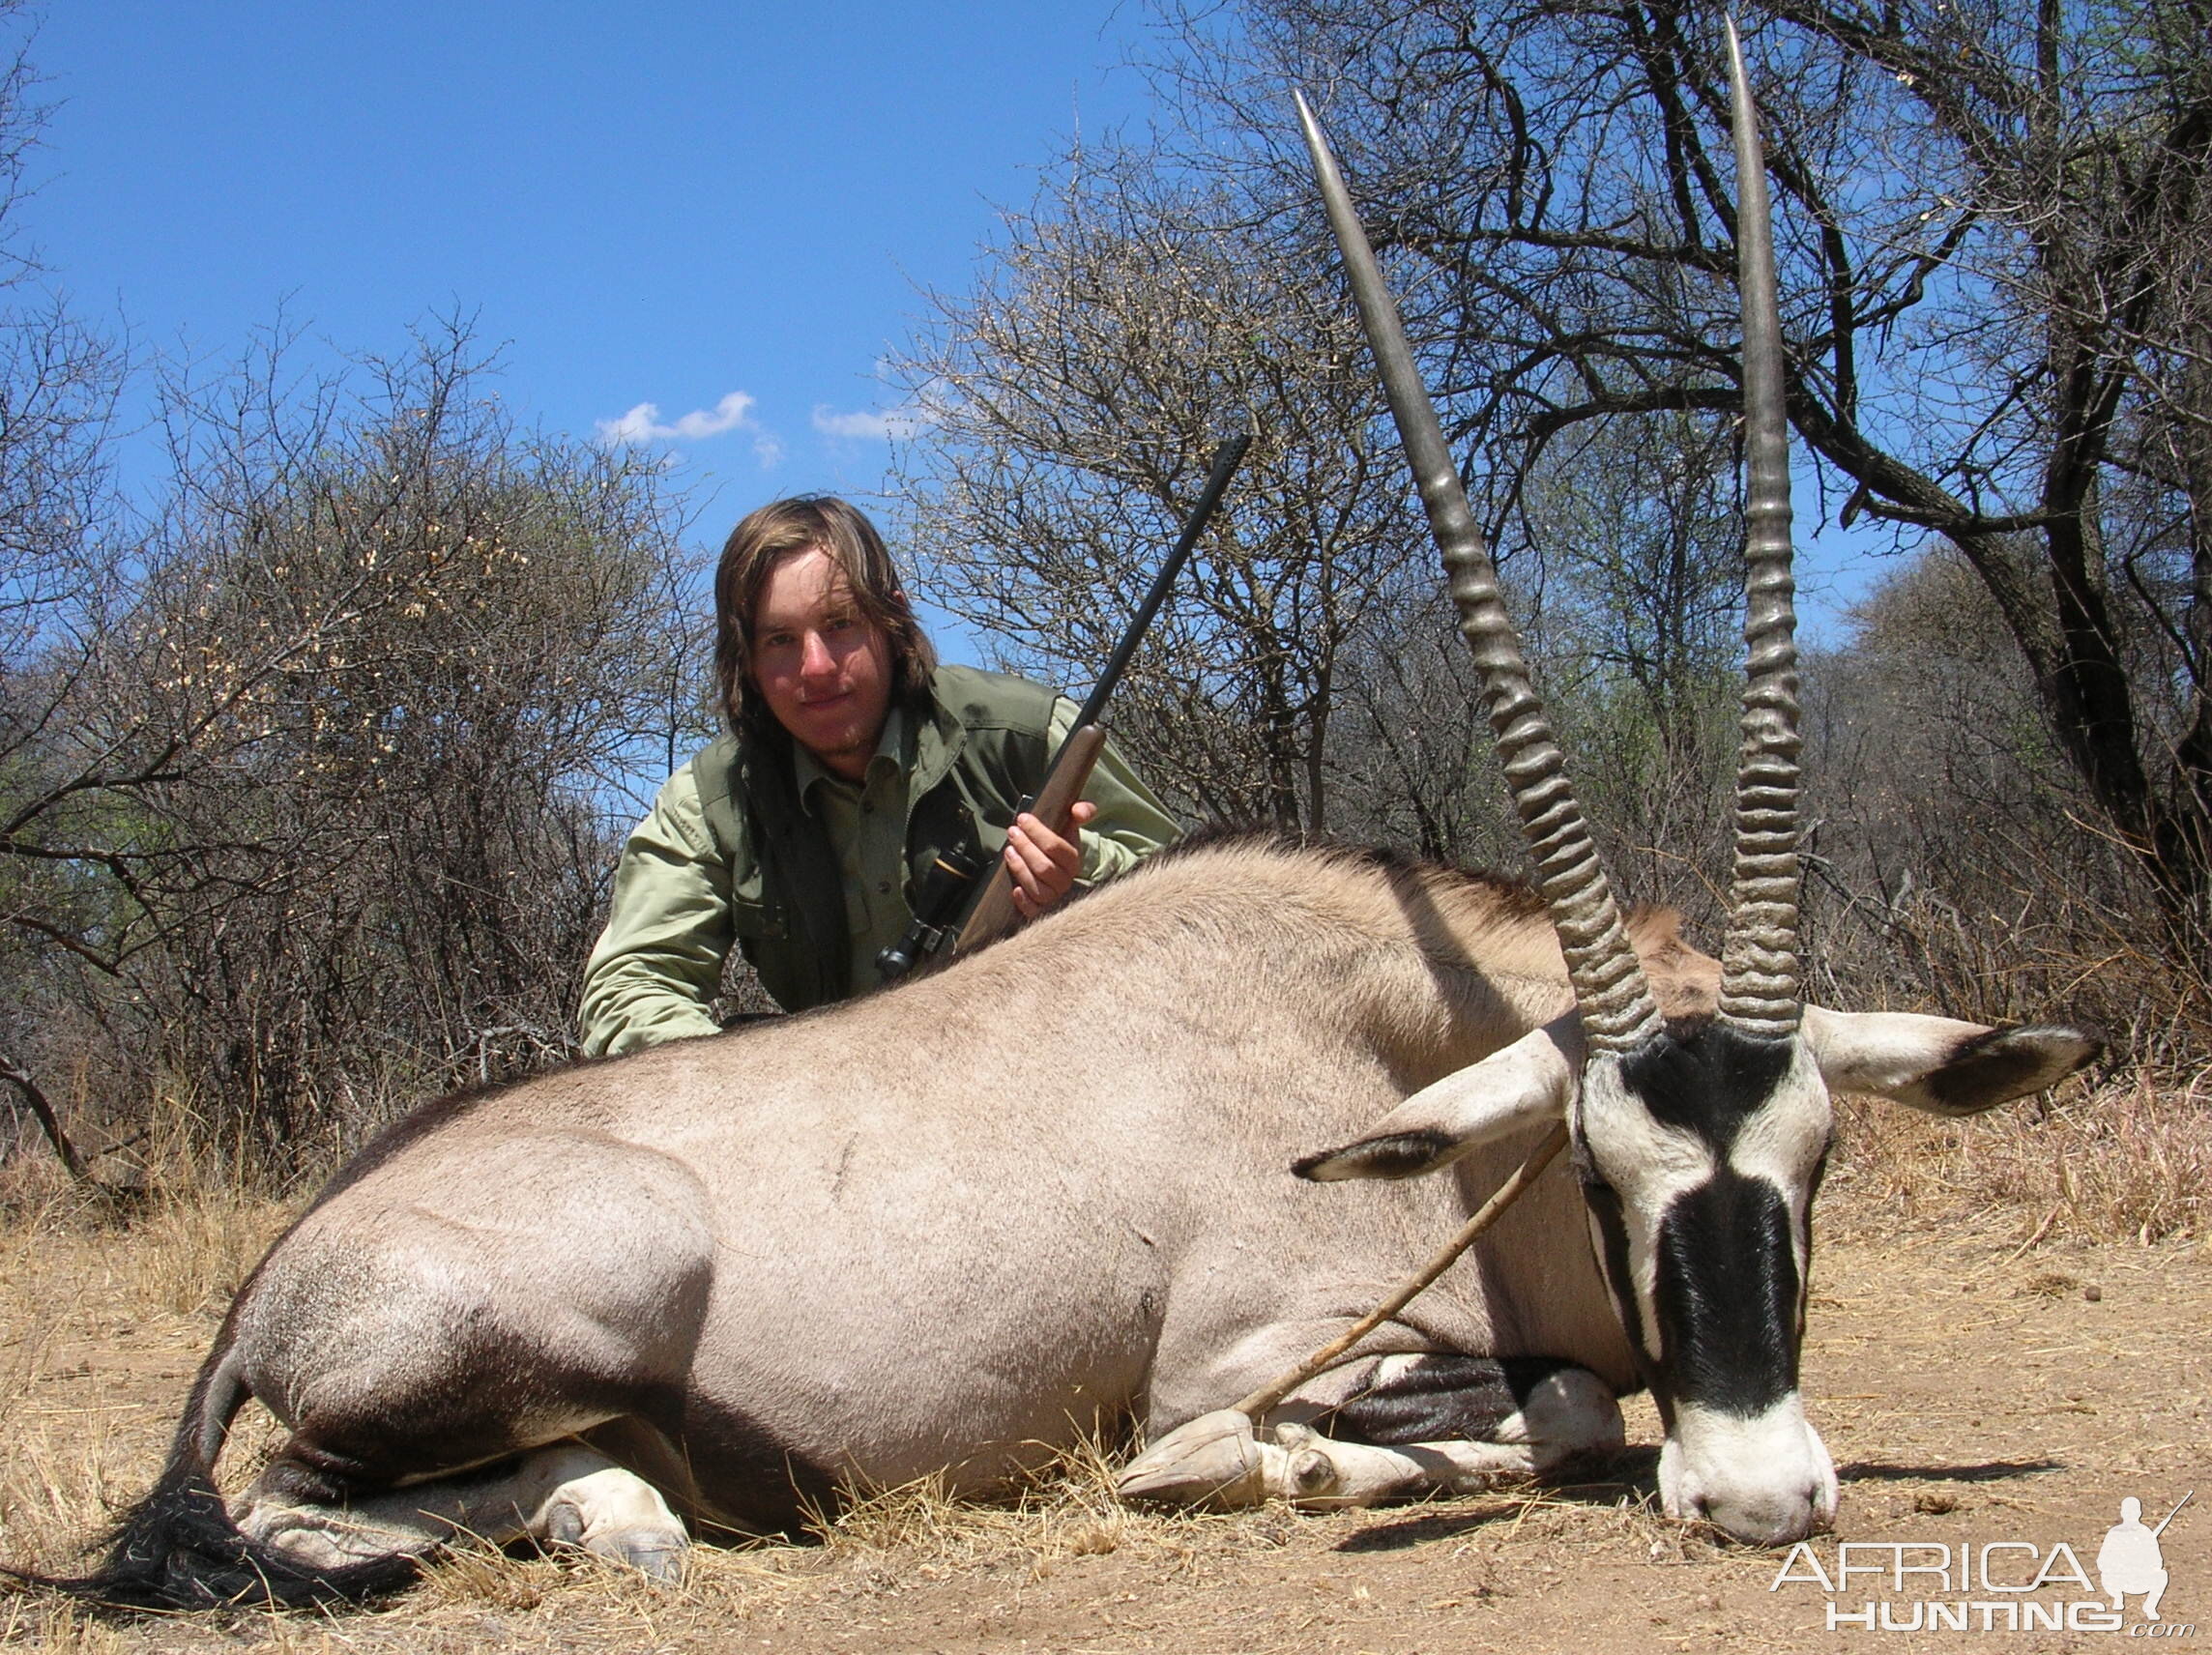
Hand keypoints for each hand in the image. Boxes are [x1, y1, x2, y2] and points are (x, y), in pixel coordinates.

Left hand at [1003, 801, 1097, 918]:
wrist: (1058, 873)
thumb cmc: (1060, 848)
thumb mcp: (1071, 829)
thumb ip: (1080, 813)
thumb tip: (1079, 809)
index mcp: (1073, 861)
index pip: (1056, 847)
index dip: (1038, 832)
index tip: (1022, 819)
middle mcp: (1065, 881)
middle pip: (1044, 867)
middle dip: (1025, 847)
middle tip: (1012, 832)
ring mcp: (1054, 898)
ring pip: (1037, 888)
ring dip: (1020, 869)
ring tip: (1009, 851)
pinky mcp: (1041, 911)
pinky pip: (1034, 910)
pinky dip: (1024, 901)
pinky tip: (1015, 889)